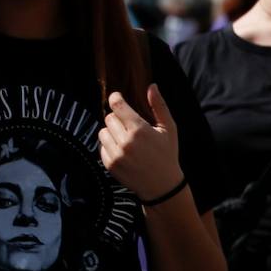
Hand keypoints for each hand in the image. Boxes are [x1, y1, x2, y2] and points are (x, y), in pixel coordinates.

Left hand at [99, 84, 181, 200]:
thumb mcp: (169, 129)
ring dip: (111, 132)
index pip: (117, 106)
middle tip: (130, 127)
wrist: (161, 184)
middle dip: (117, 119)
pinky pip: (101, 146)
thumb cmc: (167, 153)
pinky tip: (123, 151)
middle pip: (109, 118)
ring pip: (102, 131)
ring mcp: (116, 154)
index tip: (116, 97)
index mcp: (140, 130)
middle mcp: (126, 142)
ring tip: (126, 140)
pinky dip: (109, 146)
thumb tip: (152, 86)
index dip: (115, 98)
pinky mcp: (109, 164)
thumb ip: (159, 106)